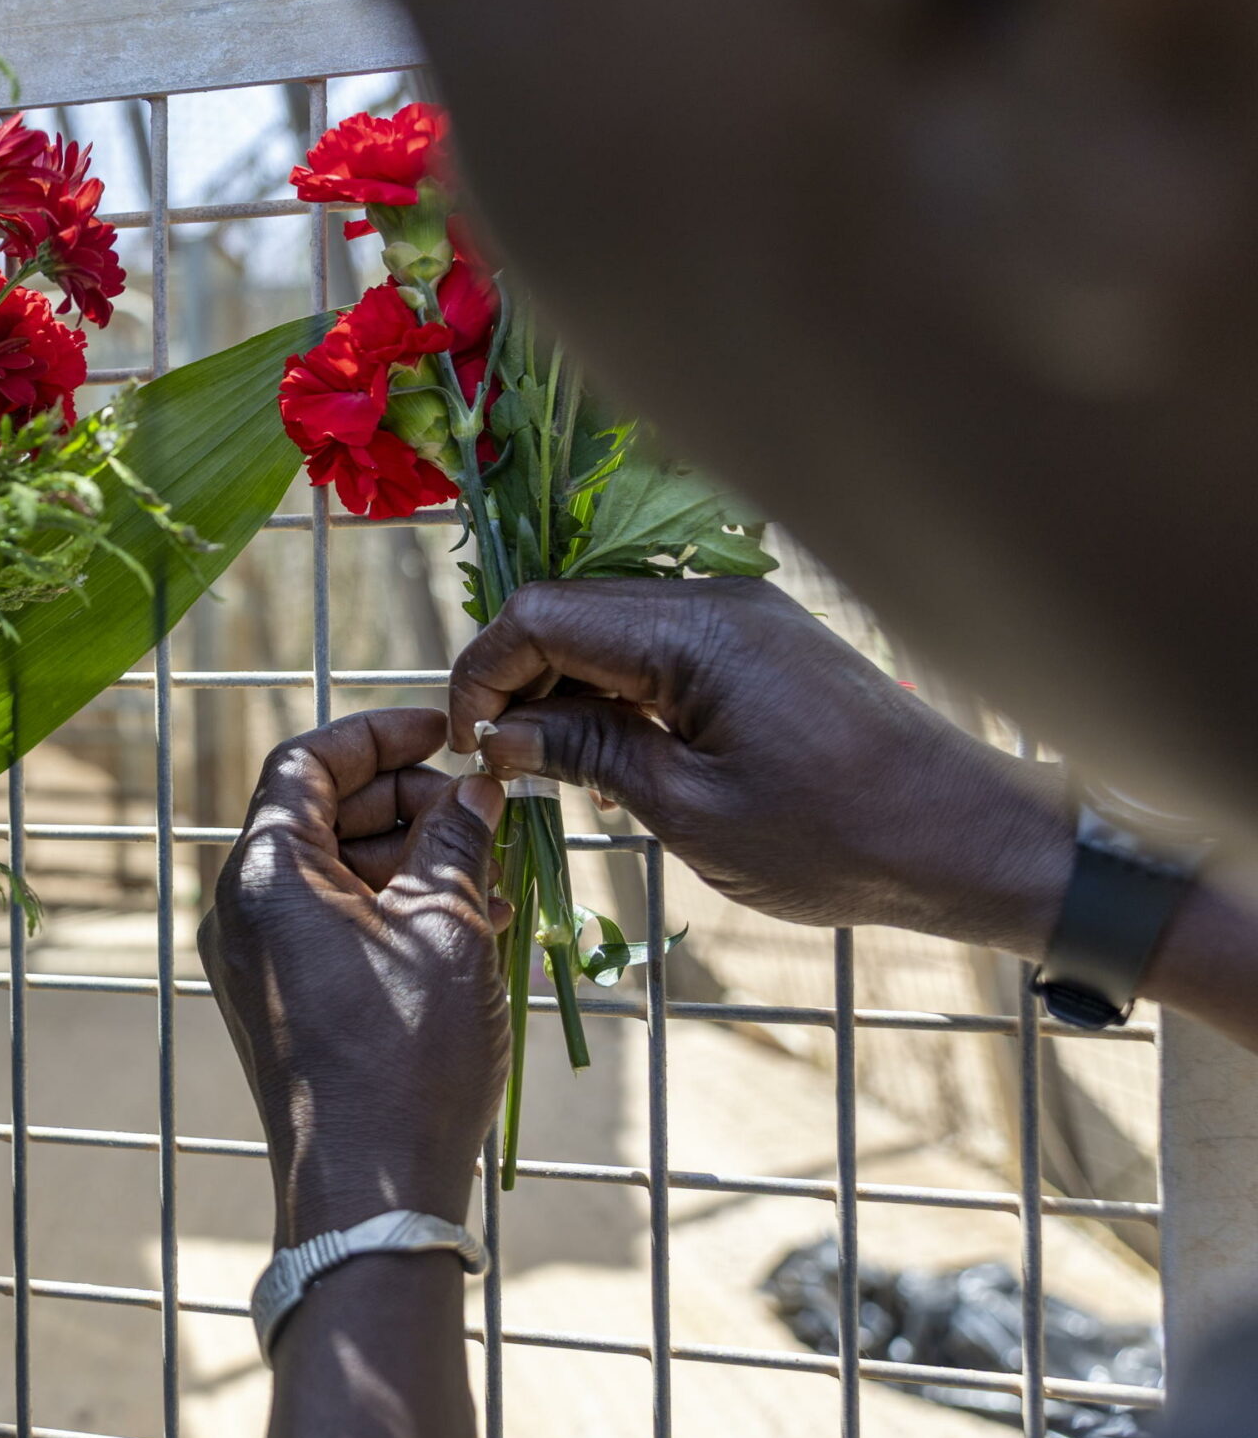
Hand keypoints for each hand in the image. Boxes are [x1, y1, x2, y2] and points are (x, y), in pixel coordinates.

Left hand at [198, 708, 509, 1242]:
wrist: (370, 1190)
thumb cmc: (407, 1057)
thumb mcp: (448, 929)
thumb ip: (457, 839)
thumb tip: (473, 789)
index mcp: (264, 875)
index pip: (307, 762)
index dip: (378, 734)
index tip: (446, 730)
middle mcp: (241, 910)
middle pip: (319, 813)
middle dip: (406, 801)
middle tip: (483, 811)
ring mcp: (255, 959)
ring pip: (334, 871)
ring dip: (411, 859)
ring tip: (491, 877)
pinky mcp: (281, 1000)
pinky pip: (333, 924)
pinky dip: (393, 909)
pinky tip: (466, 923)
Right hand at [450, 578, 1070, 952]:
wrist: (968, 836)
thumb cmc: (833, 838)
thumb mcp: (688, 810)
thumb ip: (586, 754)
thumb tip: (498, 734)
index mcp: (694, 631)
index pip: (541, 616)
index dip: (483, 675)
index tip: (469, 746)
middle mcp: (714, 599)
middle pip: (567, 610)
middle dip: (516, 680)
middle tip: (503, 762)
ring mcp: (742, 614)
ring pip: (608, 627)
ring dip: (565, 689)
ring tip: (559, 770)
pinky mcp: (760, 642)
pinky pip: (656, 646)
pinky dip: (616, 691)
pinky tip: (618, 754)